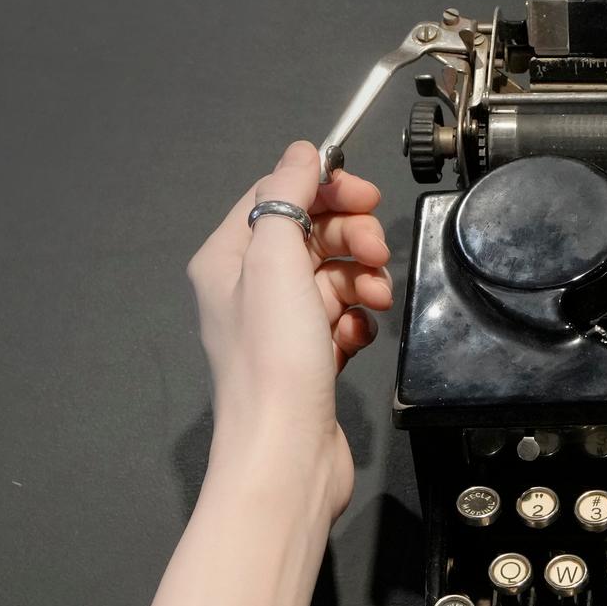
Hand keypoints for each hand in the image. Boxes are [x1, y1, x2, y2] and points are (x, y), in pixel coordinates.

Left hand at [185, 140, 393, 519]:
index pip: (275, 195)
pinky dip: (358, 321)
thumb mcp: (277, 259)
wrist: (287, 453)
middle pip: (310, 234)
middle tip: (378, 252)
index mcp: (227, 259)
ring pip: (332, 277)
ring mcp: (279, 327)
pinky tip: (361, 335)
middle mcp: (247, 289)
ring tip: (377, 300)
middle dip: (351, 237)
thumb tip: (302, 152)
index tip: (366, 194)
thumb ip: (287, 196)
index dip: (323, 188)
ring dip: (361, 280)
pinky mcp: (309, 360)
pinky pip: (341, 320)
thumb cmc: (275, 362)